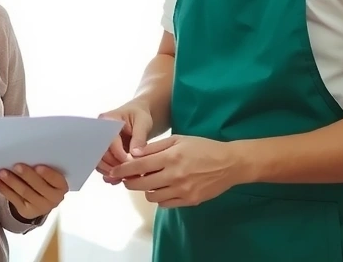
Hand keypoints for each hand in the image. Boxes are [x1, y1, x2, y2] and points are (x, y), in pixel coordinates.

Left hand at [0, 163, 68, 221]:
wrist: (40, 200)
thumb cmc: (44, 179)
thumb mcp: (48, 175)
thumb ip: (41, 167)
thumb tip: (25, 155)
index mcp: (61, 187)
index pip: (56, 180)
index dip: (48, 174)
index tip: (38, 166)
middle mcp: (54, 199)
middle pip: (39, 186)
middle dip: (27, 175)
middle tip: (16, 166)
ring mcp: (40, 207)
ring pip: (24, 192)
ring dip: (12, 181)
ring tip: (2, 172)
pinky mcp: (26, 211)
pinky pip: (14, 199)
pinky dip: (4, 189)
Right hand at [95, 101, 153, 184]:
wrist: (139, 115)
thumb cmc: (140, 115)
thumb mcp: (143, 122)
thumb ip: (139, 138)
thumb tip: (135, 154)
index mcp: (107, 120)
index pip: (110, 141)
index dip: (119, 154)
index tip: (130, 163)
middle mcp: (100, 131)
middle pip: (101, 153)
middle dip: (113, 166)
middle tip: (126, 175)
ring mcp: (101, 142)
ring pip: (100, 161)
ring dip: (110, 171)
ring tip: (122, 179)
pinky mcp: (105, 151)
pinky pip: (104, 164)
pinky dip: (111, 172)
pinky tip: (118, 180)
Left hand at [110, 135, 248, 208]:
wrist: (229, 164)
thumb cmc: (203, 147)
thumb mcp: (178, 139)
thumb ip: (155, 147)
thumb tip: (134, 153)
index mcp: (171, 157)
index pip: (138, 166)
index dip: (122, 169)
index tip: (113, 171)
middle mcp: (175, 175)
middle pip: (141, 184)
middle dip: (129, 182)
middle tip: (128, 178)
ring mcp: (182, 190)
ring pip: (151, 196)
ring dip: (146, 189)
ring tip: (149, 181)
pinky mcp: (189, 201)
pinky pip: (165, 204)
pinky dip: (160, 197)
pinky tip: (163, 188)